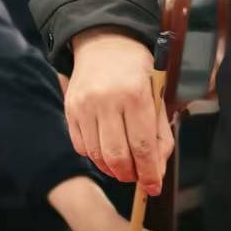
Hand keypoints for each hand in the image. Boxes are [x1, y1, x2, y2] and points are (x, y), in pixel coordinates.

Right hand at [65, 28, 173, 193]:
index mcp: (135, 95)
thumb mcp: (158, 96)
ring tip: (123, 166)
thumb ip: (160, 136)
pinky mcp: (70, 109)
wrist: (105, 43)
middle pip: (117, 155)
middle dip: (130, 174)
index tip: (154, 187)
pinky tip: (105, 150)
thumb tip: (156, 173)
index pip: (143, 146)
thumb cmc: (137, 71)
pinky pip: (81, 146)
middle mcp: (107, 100)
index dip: (149, 173)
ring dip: (112, 169)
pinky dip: (95, 156)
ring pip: (97, 154)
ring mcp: (85, 105)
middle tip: (137, 177)